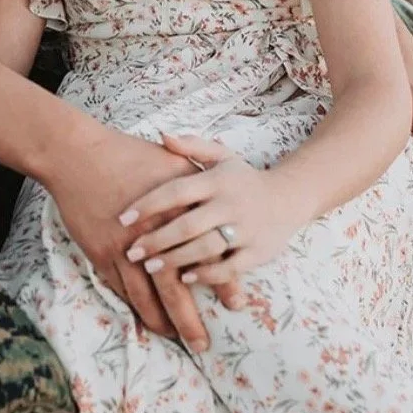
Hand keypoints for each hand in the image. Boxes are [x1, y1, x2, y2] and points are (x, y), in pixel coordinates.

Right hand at [45, 128, 241, 349]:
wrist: (78, 156)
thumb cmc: (127, 154)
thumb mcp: (172, 162)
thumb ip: (200, 185)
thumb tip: (221, 202)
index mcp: (176, 212)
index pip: (205, 254)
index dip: (222, 281)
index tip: (237, 304)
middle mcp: (151, 235)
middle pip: (174, 286)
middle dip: (189, 319)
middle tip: (203, 344)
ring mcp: (123, 247)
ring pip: (145, 295)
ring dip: (161, 320)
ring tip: (176, 338)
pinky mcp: (100, 252)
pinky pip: (120, 288)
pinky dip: (134, 306)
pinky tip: (145, 319)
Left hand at [120, 133, 310, 302]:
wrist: (289, 198)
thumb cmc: (244, 179)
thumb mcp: (222, 157)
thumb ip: (192, 147)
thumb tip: (162, 135)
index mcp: (218, 180)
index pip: (177, 191)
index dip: (148, 204)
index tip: (122, 218)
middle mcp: (231, 204)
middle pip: (188, 224)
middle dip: (156, 239)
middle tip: (131, 252)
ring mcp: (246, 229)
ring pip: (207, 248)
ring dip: (176, 259)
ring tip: (150, 267)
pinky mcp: (258, 252)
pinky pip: (230, 267)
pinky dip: (207, 274)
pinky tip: (185, 277)